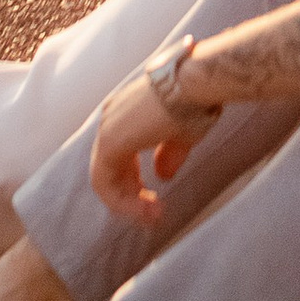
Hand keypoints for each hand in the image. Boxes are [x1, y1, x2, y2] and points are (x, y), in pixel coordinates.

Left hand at [90, 67, 213, 221]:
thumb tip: (162, 175)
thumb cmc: (195, 101)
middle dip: (131, 195)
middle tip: (153, 214)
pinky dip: (122, 201)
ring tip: (152, 217)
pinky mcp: (109, 142)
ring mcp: (107, 129)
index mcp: (127, 113)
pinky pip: (104, 182)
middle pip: (110, 167)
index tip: (154, 199)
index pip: (120, 156)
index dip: (135, 181)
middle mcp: (111, 119)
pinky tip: (145, 210)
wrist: (195, 83)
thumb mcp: (181, 134)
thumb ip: (168, 155)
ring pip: (104, 178)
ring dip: (127, 203)